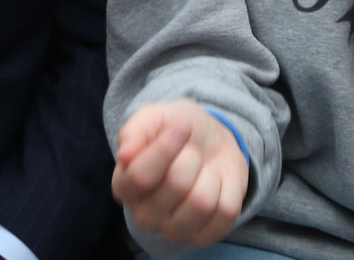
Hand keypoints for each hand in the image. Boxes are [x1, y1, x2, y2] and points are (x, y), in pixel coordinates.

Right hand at [112, 100, 249, 246]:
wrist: (209, 143)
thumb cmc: (175, 130)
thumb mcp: (154, 117)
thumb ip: (135, 130)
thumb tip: (125, 154)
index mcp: (124, 185)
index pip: (140, 176)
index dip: (165, 149)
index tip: (180, 128)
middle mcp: (143, 214)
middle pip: (176, 185)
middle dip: (191, 157)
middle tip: (191, 151)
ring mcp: (173, 231)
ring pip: (202, 203)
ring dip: (210, 174)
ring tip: (204, 168)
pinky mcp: (204, 237)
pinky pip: (226, 212)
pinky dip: (229, 189)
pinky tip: (217, 184)